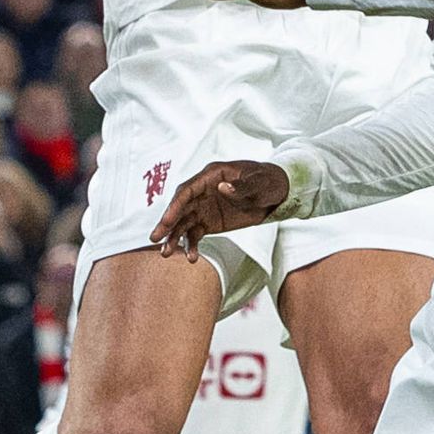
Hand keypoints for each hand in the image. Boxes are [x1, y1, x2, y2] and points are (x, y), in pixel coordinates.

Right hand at [152, 158, 289, 251]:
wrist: (277, 193)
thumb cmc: (268, 181)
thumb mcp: (259, 182)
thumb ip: (241, 186)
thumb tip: (222, 189)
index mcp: (211, 176)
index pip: (187, 190)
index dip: (175, 205)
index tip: (166, 221)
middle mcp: (203, 191)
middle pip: (180, 207)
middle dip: (167, 223)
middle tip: (155, 239)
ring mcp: (204, 207)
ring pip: (184, 223)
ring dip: (174, 238)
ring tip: (166, 254)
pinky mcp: (209, 222)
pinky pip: (195, 234)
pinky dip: (191, 245)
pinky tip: (191, 258)